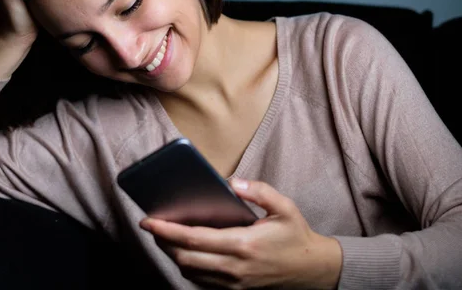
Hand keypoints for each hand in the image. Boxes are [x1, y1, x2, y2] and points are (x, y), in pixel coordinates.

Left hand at [140, 179, 342, 288]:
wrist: (312, 270)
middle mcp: (234, 267)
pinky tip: (184, 252)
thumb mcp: (284, 207)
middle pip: (184, 258)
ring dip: (172, 255)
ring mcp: (233, 283)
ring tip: (164, 237)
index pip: (194, 238)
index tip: (149, 221)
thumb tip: (231, 182)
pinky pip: (201, 282)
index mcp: (243, 244)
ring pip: (190, 272)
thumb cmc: (296, 236)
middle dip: (162, 243)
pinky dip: (187, 267)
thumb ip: (258, 191)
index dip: (167, 230)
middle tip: (151, 226)